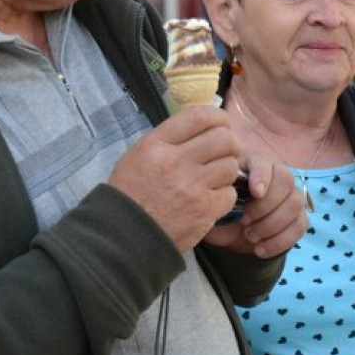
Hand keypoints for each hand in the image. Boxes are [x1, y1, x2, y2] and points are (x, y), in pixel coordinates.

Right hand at [110, 106, 240, 252]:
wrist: (123, 238)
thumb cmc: (130, 195)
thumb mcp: (137, 157)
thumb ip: (168, 139)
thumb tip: (201, 126)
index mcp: (156, 145)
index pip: (199, 116)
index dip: (218, 117)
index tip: (222, 124)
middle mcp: (176, 161)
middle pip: (223, 138)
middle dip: (229, 144)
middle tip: (225, 153)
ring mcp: (192, 186)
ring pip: (231, 165)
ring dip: (227, 171)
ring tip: (215, 179)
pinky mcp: (204, 210)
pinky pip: (230, 193)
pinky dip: (224, 196)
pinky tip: (211, 199)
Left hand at [204, 152, 308, 257]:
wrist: (229, 231)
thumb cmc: (218, 208)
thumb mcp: (209, 200)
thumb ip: (215, 193)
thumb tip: (222, 193)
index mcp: (252, 164)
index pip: (265, 162)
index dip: (262, 176)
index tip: (254, 193)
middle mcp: (276, 175)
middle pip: (286, 180)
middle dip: (265, 205)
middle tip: (244, 222)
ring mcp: (290, 196)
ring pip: (295, 203)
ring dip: (272, 224)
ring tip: (250, 236)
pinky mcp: (297, 218)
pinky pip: (300, 226)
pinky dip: (280, 240)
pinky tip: (260, 249)